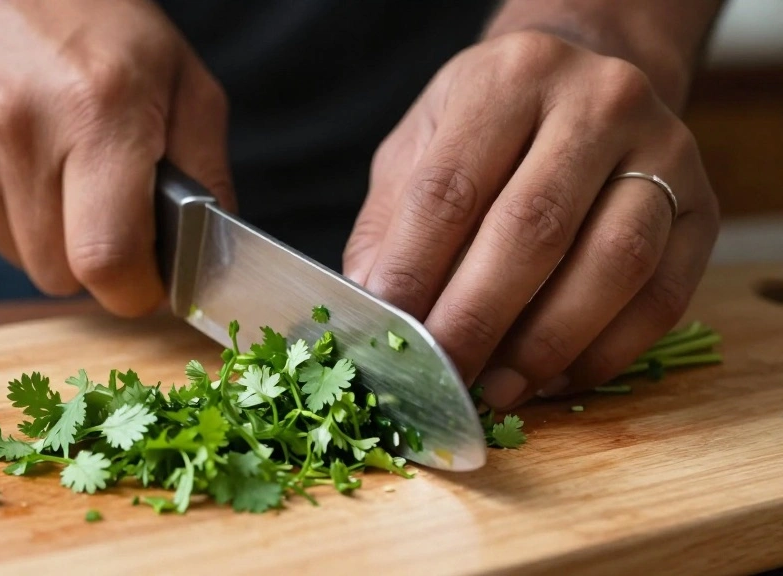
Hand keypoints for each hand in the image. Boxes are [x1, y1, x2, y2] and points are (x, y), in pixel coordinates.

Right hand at [0, 0, 232, 315]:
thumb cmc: (98, 23)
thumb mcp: (183, 81)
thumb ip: (207, 173)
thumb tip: (209, 256)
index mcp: (98, 110)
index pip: (106, 258)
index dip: (134, 288)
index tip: (145, 279)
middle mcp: (18, 127)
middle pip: (59, 273)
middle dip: (92, 259)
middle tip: (106, 205)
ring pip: (17, 256)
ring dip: (47, 233)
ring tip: (58, 164)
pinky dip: (6, 210)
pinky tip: (16, 154)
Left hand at [344, 31, 718, 409]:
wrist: (585, 89)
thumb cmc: (488, 129)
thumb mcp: (421, 147)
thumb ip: (393, 224)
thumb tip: (376, 310)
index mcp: (510, 79)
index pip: (451, 188)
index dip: (415, 271)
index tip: (390, 334)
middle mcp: (598, 102)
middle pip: (533, 227)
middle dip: (478, 319)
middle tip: (442, 377)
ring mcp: (664, 152)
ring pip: (612, 264)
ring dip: (547, 345)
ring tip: (498, 388)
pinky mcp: (702, 209)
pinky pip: (662, 297)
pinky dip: (606, 353)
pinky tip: (555, 378)